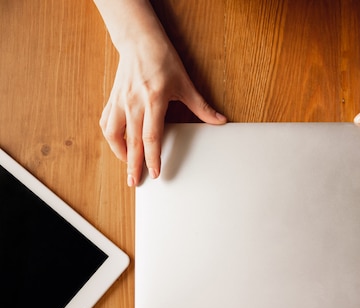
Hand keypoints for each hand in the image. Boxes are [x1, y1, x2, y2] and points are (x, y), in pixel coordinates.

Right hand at [99, 35, 225, 186]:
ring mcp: (120, 101)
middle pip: (131, 141)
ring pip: (113, 134)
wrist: (139, 41)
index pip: (151, 137)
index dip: (152, 157)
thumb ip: (202, 107)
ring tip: (127, 165)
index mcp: (153, 101)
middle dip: (133, 165)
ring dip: (119, 153)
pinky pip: (106, 123)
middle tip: (135, 182)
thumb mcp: (185, 83)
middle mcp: (133, 103)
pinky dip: (111, 137)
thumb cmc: (162, 60)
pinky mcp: (112, 98)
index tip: (155, 173)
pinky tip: (118, 145)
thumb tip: (220, 121)